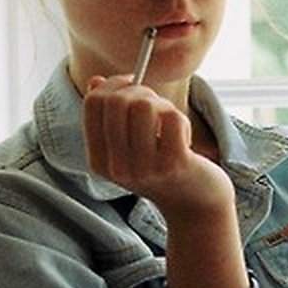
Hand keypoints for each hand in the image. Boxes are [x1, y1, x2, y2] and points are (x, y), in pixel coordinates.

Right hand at [82, 75, 231, 219]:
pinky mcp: (174, 164)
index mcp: (99, 161)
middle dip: (139, 90)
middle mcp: (118, 167)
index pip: (93, 103)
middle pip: (116, 101)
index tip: (130, 84)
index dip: (112, 85)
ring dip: (162, 105)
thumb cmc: (161, 168)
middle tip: (154, 101)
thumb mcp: (129, 148)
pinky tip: (183, 137)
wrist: (195, 206)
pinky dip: (181, 119)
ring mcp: (145, 168)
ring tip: (169, 122)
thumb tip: (96, 81)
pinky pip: (172, 118)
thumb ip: (110, 117)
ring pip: (144, 106)